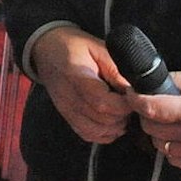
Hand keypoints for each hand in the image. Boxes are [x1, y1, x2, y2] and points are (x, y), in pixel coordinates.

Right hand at [27, 25, 131, 144]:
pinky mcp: (67, 117)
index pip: (103, 102)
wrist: (47, 50)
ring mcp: (67, 110)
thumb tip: (134, 90)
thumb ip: (115, 69)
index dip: (124, 104)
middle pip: (103, 119)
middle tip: (130, 101)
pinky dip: (105, 133)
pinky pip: (89, 134)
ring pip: (98, 131)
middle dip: (124, 114)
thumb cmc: (73, 46)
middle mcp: (69, 98)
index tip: (134, 96)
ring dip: (116, 125)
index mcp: (76, 77)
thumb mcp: (98, 48)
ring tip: (121, 110)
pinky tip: (111, 120)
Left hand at [127, 72, 180, 172]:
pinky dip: (171, 149)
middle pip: (150, 128)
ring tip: (170, 124)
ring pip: (160, 146)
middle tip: (154, 108)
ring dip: (159, 134)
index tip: (132, 95)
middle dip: (147, 116)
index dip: (135, 100)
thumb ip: (177, 80)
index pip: (150, 109)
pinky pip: (173, 159)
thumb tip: (154, 82)